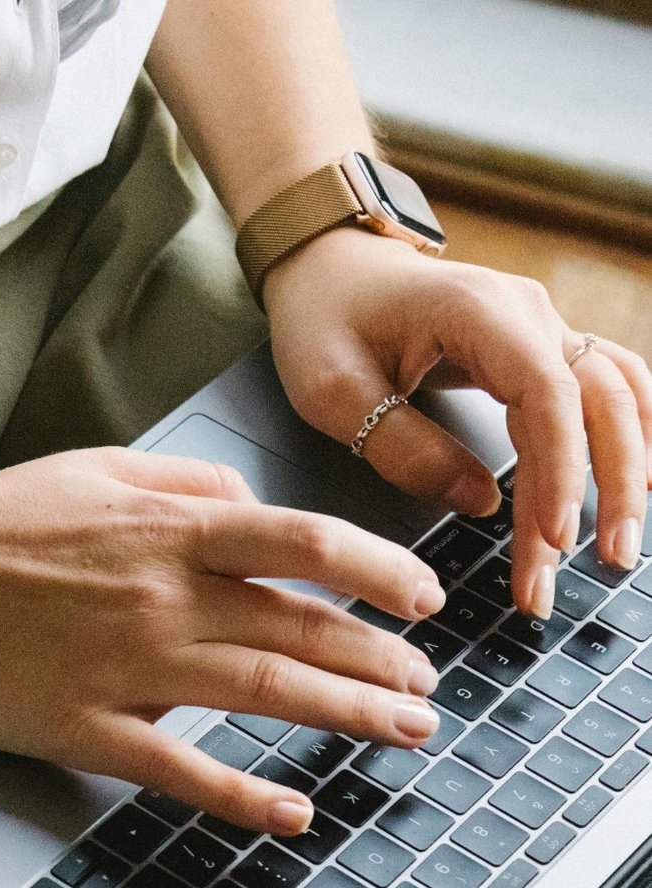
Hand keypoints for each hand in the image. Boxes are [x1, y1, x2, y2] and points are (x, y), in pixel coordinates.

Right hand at [0, 449, 446, 835]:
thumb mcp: (97, 468)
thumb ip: (186, 482)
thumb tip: (254, 505)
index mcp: (169, 532)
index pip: (305, 545)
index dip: (380, 572)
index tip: (424, 598)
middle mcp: (164, 598)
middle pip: (302, 629)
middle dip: (381, 660)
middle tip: (427, 688)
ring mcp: (128, 667)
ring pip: (265, 692)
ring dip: (348, 715)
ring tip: (403, 732)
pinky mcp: (86, 727)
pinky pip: (181, 768)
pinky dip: (244, 795)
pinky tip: (294, 811)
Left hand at [265, 229, 651, 616]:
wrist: (330, 267)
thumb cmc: (324, 318)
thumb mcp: (333, 391)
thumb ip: (403, 447)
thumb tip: (480, 502)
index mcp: (478, 313)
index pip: (547, 395)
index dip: (560, 468)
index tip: (555, 535)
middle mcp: (528, 314)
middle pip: (601, 399)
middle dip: (611, 485)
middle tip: (609, 561)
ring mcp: (541, 329)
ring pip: (610, 400)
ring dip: (622, 470)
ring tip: (617, 547)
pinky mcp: (537, 351)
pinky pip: (599, 394)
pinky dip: (619, 440)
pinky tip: (629, 488)